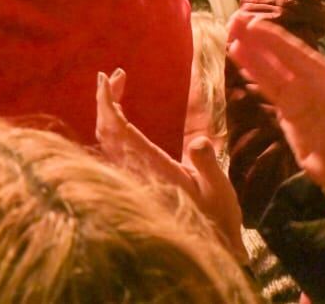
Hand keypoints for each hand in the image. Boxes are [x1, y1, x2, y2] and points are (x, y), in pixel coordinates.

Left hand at [96, 70, 244, 260]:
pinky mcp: (135, 181)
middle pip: (107, 130)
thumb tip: (199, 141)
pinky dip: (112, 126)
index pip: (119, 130)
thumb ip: (207, 163)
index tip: (106, 78)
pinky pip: (113, 149)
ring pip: (107, 140)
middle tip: (116, 75)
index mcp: (152, 168)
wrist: (209, 248)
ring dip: (107, 111)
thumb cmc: (216, 218)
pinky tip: (120, 116)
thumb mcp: (218, 190)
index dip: (108, 102)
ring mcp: (133, 177)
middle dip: (106, 99)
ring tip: (117, 86)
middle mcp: (136, 171)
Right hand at [227, 14, 324, 215]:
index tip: (254, 24)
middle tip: (234, 21)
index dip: (276, 39)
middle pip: (280, 56)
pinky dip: (253, 72)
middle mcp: (312, 81)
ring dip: (251, 52)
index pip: (298, 53)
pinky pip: (267, 86)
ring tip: (229, 36)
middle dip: (258, 39)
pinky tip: (238, 59)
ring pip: (270, 68)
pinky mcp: (287, 108)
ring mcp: (298, 94)